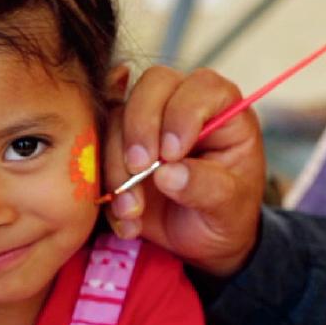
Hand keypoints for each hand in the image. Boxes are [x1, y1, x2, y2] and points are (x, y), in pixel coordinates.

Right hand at [103, 66, 265, 276]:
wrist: (202, 240)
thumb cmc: (227, 212)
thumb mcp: (228, 206)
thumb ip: (205, 187)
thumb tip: (167, 173)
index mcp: (223, 110)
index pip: (203, 86)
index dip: (182, 113)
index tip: (173, 153)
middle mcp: (183, 105)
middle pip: (153, 84)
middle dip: (141, 126)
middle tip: (140, 169)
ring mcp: (148, 121)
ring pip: (118, 115)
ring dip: (118, 164)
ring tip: (134, 209)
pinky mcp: (119, 143)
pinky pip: (96, 147)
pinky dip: (105, 183)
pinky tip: (125, 216)